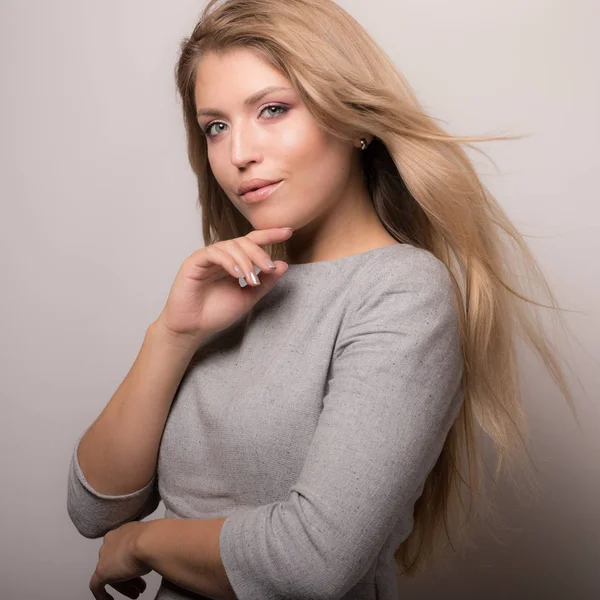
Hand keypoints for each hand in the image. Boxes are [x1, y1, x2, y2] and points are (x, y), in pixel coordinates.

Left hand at [89, 522, 150, 599]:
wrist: (148, 542)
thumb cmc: (153, 538)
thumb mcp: (152, 540)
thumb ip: (148, 545)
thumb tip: (154, 551)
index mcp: (123, 531)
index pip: (124, 548)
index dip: (132, 561)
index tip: (140, 570)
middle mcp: (111, 541)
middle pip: (117, 562)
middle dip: (129, 576)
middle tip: (139, 585)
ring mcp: (104, 556)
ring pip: (110, 574)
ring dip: (123, 585)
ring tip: (135, 594)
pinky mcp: (101, 571)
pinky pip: (97, 586)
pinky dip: (103, 595)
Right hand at [154, 227, 292, 347]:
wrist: (193, 328)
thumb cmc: (216, 313)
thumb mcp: (248, 297)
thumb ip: (265, 282)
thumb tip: (283, 265)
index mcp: (234, 262)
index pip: (253, 242)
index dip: (270, 235)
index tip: (288, 232)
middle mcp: (221, 256)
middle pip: (244, 242)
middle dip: (260, 253)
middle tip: (269, 267)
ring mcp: (207, 257)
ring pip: (230, 246)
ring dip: (246, 261)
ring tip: (251, 279)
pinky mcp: (194, 262)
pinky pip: (214, 253)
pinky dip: (229, 261)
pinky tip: (237, 274)